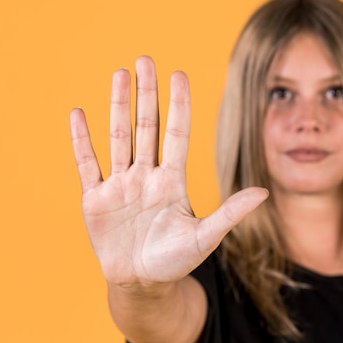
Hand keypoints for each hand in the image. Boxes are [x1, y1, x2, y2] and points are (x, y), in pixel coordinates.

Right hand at [69, 56, 266, 285]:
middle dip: (147, 93)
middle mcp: (147, 175)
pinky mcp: (95, 198)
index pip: (177, 133)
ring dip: (117, 106)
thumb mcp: (206, 237)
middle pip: (147, 126)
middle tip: (146, 59)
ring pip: (119, 136)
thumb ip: (230, 212)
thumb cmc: (175, 260)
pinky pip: (87, 163)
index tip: (179, 75)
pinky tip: (78, 113)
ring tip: (120, 74)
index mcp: (173, 180)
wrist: (142, 282)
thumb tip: (264, 191)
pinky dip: (81, 140)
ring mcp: (120, 184)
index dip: (178, 105)